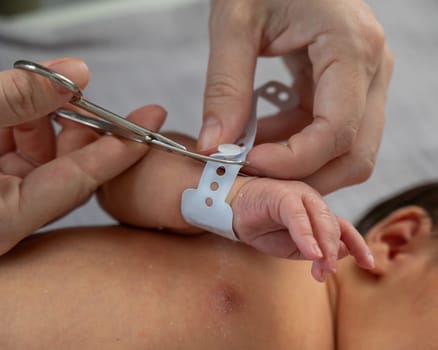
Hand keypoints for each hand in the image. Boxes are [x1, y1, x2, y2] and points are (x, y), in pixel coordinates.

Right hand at [0, 58, 166, 253]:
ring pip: (44, 163)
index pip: (78, 182)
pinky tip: (28, 105)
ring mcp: (4, 203)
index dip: (116, 152)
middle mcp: (9, 219)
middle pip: (66, 173)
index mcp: (4, 220)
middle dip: (83, 131)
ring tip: (52, 93)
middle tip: (91, 98)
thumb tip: (77, 74)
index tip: (150, 125)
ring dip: (49, 123)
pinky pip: (21, 159)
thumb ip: (16, 98)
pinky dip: (26, 129)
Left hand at [199, 0, 393, 193]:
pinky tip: (264, 138)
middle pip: (354, 155)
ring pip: (347, 152)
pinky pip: (331, 136)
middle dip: (304, 178)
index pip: (337, 132)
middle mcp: (371, 69)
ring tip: (251, 153)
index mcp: (351, 47)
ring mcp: (364, 81)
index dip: (293, 162)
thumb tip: (215, 146)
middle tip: (253, 175)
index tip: (248, 164)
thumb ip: (226, 87)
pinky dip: (297, 148)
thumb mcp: (235, 24)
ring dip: (299, 166)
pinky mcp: (348, 89)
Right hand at [230, 178, 373, 281]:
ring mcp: (299, 195)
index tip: (369, 264)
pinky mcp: (282, 195)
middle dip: (334, 252)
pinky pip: (298, 216)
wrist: (232, 211)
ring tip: (322, 267)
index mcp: (317, 213)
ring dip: (324, 246)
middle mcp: (312, 201)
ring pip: (321, 220)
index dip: (358, 245)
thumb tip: (342, 253)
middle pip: (334, 226)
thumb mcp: (293, 246)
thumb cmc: (263, 227)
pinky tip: (310, 252)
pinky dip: (305, 235)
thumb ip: (316, 249)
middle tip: (326, 273)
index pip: (344, 228)